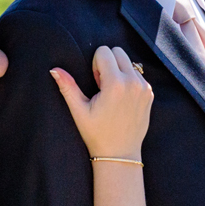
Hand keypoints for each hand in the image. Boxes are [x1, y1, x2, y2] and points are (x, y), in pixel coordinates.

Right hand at [51, 46, 151, 160]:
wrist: (120, 154)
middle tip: (103, 87)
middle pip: (118, 51)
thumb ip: (68, 87)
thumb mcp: (79, 111)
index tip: (96, 84)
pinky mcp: (150, 93)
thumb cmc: (97, 134)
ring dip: (119, 72)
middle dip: (108, 64)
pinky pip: (138, 74)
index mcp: (115, 84)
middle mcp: (133, 82)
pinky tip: (122, 99)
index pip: (104, 51)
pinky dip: (129, 81)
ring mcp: (144, 88)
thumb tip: (54, 69)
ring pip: (129, 62)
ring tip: (113, 95)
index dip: (95, 65)